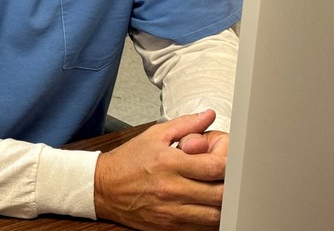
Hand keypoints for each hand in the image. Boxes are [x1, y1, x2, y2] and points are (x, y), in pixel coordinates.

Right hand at [94, 110, 225, 229]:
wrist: (103, 187)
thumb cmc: (129, 161)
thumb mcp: (155, 135)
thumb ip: (185, 124)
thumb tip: (208, 115)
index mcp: (169, 163)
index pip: (214, 167)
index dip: (229, 164)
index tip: (227, 159)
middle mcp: (171, 189)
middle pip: (220, 194)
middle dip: (230, 184)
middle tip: (228, 177)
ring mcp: (171, 211)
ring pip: (214, 215)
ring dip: (223, 204)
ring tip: (220, 191)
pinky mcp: (168, 227)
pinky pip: (200, 227)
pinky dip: (210, 218)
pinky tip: (207, 206)